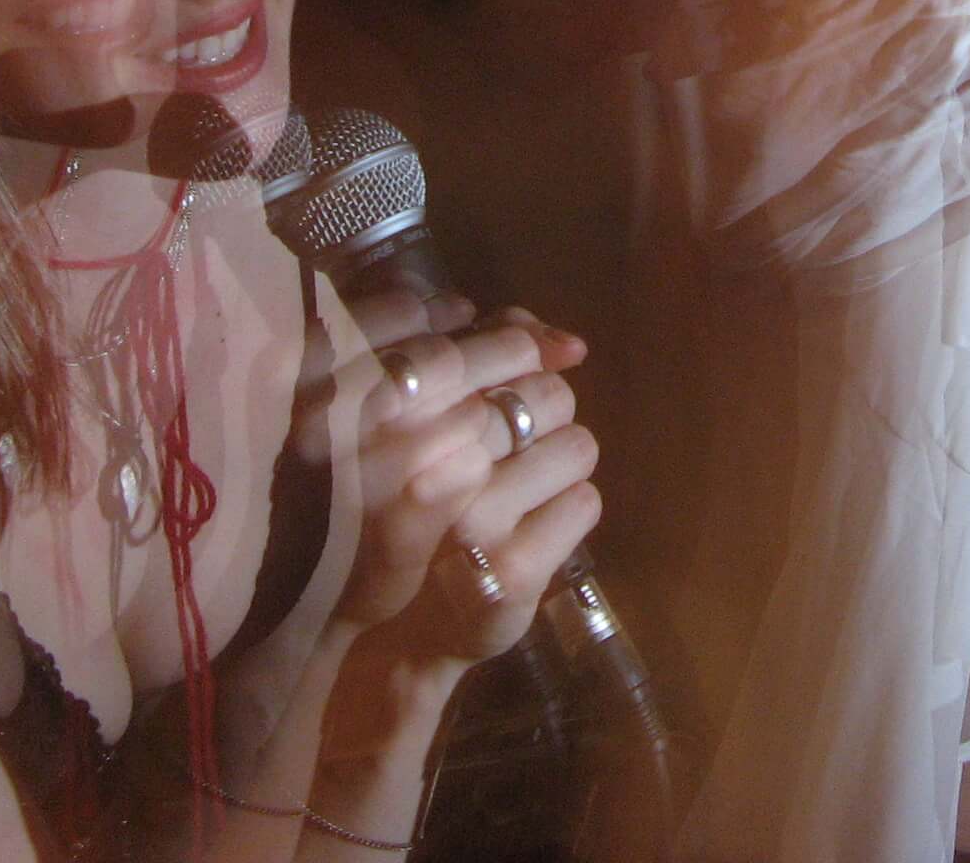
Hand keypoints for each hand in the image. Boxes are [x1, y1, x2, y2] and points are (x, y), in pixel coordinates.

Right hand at [318, 309, 599, 660]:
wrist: (384, 627)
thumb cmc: (400, 492)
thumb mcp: (417, 404)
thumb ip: (482, 348)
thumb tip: (571, 344)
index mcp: (383, 404)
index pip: (504, 342)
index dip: (516, 357)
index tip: (496, 385)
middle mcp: (420, 461)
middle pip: (547, 393)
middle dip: (537, 413)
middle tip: (501, 448)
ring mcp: (466, 521)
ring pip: (577, 444)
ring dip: (556, 461)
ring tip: (514, 488)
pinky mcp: (509, 573)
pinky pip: (585, 503)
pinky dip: (567, 511)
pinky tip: (523, 526)